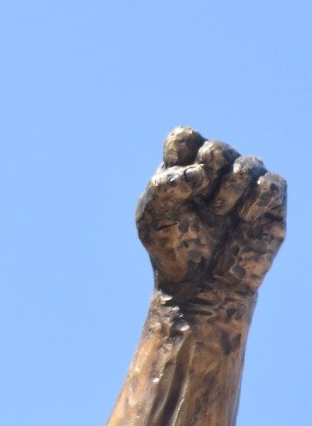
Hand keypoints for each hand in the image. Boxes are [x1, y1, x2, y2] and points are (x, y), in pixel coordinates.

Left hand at [135, 126, 285, 309]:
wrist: (199, 287)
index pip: (184, 137)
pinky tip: (243, 217)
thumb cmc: (173, 250)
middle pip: (216, 147)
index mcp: (183, 170)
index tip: (176, 184)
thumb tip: (199, 173)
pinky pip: (273, 183)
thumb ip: (163, 187)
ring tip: (220, 213)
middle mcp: (216, 174)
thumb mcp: (153, 217)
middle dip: (207, 173)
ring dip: (231, 187)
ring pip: (248, 162)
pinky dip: (257, 197)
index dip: (181, 154)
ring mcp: (245, 188)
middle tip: (201, 200)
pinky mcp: (270, 207)